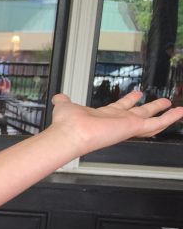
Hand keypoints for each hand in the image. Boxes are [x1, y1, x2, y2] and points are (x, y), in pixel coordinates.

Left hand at [49, 90, 182, 154]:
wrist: (71, 134)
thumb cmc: (66, 124)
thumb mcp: (65, 106)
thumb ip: (63, 101)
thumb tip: (59, 97)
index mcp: (105, 115)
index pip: (120, 107)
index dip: (129, 101)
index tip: (137, 94)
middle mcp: (118, 121)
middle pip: (139, 113)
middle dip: (151, 106)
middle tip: (163, 101)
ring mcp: (127, 125)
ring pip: (152, 119)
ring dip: (165, 114)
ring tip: (178, 108)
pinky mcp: (134, 127)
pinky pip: (157, 122)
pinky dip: (170, 118)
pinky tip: (180, 111)